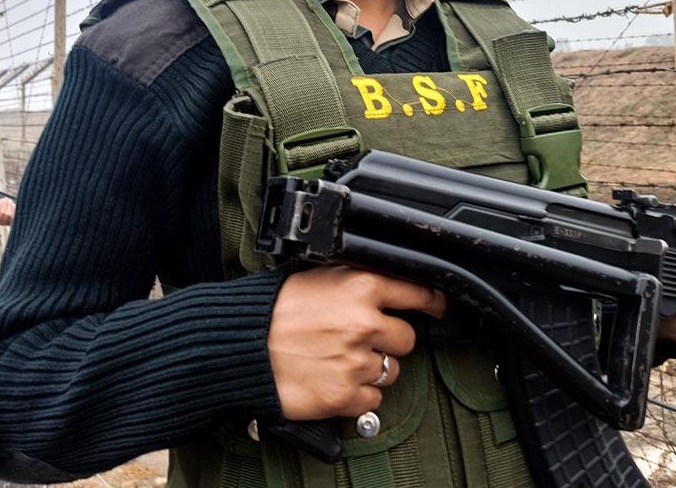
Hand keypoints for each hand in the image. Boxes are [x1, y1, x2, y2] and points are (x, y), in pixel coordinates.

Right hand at [269, 266, 446, 419]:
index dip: (431, 301)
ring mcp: (356, 363)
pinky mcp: (344, 396)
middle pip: (407, 339)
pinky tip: (336, 379)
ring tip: (340, 359)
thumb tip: (384, 284)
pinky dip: (358, 395)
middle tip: (361, 338)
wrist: (239, 346)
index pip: (418, 292)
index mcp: (360, 287)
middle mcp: (364, 324)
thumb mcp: (318, 275)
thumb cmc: (271, 309)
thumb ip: (355, 280)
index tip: (436, 306)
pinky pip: (373, 400)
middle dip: (389, 340)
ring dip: (373, 369)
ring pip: (391, 372)